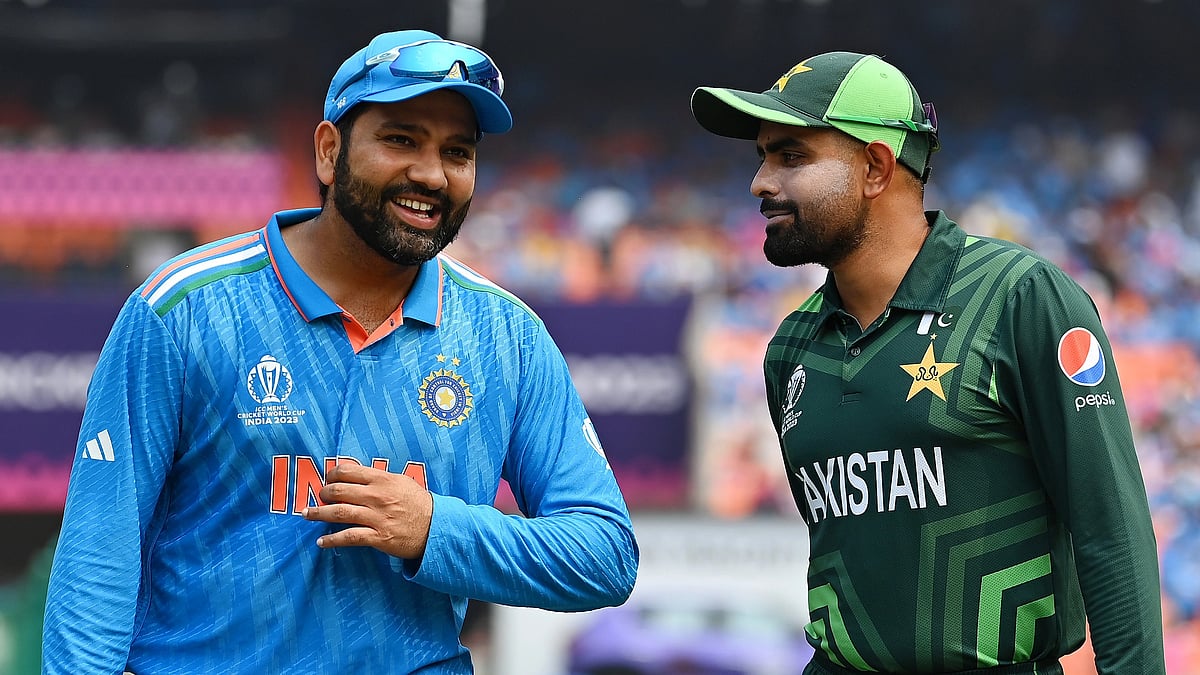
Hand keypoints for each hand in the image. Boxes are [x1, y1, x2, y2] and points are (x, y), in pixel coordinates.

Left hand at [302, 462, 432, 558]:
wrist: (436, 527)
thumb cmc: (419, 504)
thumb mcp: (402, 482)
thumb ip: (379, 478)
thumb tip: (357, 475)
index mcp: (383, 480)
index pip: (348, 471)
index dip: (332, 474)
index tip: (327, 479)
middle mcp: (377, 496)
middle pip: (339, 490)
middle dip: (323, 493)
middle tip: (320, 497)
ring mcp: (377, 517)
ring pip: (340, 512)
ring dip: (319, 513)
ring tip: (307, 514)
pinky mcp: (378, 537)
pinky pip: (349, 537)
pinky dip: (332, 539)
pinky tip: (321, 541)